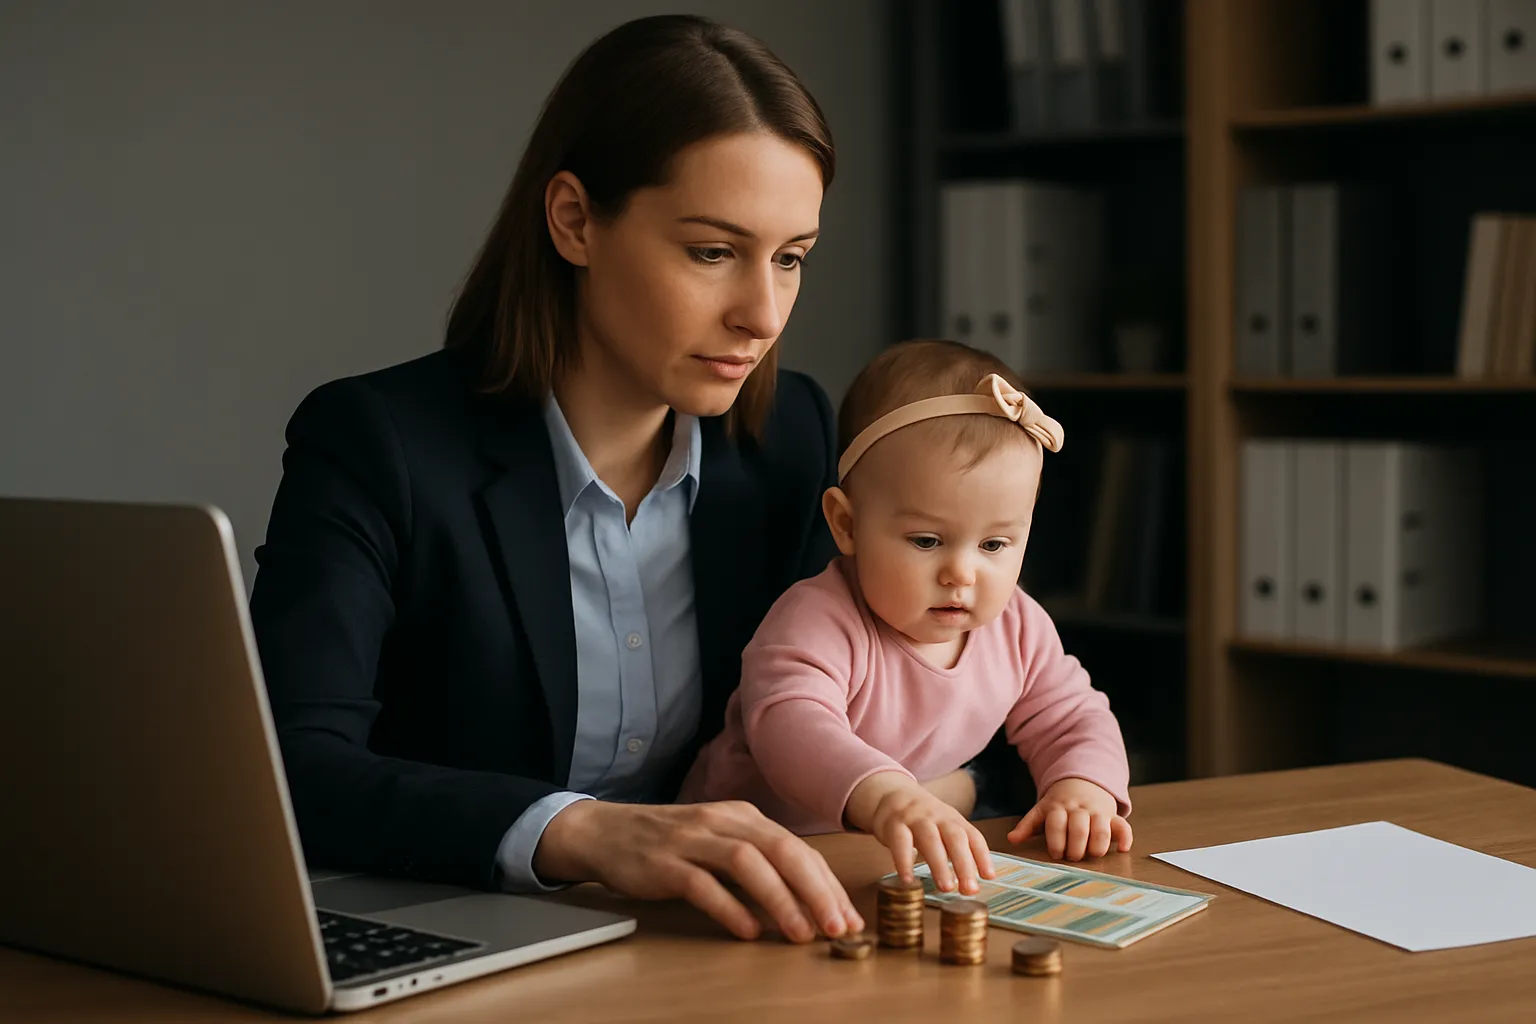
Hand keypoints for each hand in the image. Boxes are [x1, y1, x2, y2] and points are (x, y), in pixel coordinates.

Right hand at [532, 799, 863, 943]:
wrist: (604, 831)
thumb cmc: (668, 842)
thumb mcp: (718, 840)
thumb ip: (756, 861)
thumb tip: (804, 898)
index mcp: (742, 816)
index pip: (797, 848)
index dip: (827, 884)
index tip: (848, 917)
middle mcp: (722, 821)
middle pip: (782, 850)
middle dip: (816, 891)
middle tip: (838, 926)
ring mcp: (692, 840)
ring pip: (748, 863)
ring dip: (780, 900)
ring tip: (801, 932)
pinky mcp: (664, 863)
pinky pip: (703, 884)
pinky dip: (730, 908)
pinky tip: (747, 931)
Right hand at [844, 770, 995, 894]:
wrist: (891, 794)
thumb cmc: (922, 820)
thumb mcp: (944, 829)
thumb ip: (958, 852)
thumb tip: (975, 881)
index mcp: (954, 820)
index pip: (973, 836)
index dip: (982, 856)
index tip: (989, 877)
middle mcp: (938, 817)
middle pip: (955, 838)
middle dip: (964, 864)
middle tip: (969, 889)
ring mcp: (915, 819)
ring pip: (930, 840)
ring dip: (940, 865)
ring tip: (946, 888)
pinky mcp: (894, 824)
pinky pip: (900, 842)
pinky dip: (904, 861)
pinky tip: (908, 879)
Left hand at [1007, 777, 1132, 860]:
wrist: (1082, 781)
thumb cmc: (1060, 803)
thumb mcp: (1042, 810)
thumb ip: (1028, 825)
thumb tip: (1011, 839)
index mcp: (1059, 807)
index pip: (1056, 824)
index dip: (1056, 842)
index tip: (1056, 854)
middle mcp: (1079, 809)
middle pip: (1079, 828)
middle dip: (1076, 848)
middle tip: (1073, 858)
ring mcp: (1098, 812)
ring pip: (1102, 828)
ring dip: (1098, 845)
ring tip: (1092, 855)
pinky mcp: (1113, 816)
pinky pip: (1123, 826)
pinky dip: (1125, 838)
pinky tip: (1122, 849)